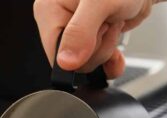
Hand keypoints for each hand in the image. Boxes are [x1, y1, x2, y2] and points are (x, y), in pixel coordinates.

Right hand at [33, 0, 155, 77]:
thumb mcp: (101, 2)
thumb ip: (81, 30)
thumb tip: (66, 62)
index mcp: (50, 9)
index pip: (55, 54)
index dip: (80, 53)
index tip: (96, 32)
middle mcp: (59, 20)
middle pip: (71, 61)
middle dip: (97, 48)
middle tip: (107, 24)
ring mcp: (74, 30)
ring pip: (85, 63)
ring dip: (106, 48)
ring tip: (112, 23)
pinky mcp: (89, 37)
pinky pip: (95, 63)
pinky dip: (109, 61)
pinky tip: (116, 52)